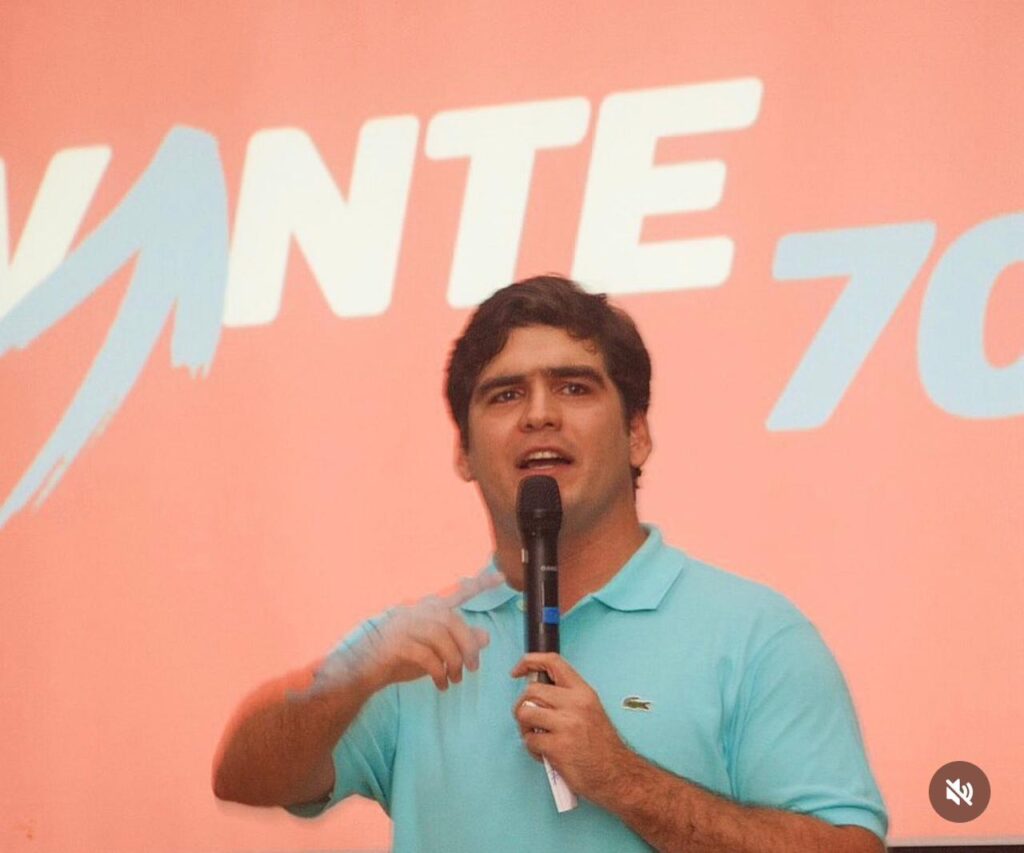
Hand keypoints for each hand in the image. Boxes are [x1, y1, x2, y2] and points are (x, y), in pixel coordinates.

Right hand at [337, 572, 504, 692]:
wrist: (362, 670)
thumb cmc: (400, 658)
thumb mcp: (435, 651)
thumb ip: (458, 642)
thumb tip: (486, 636)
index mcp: (427, 608)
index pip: (457, 593)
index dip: (479, 585)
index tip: (501, 577)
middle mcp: (416, 611)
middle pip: (452, 620)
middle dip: (467, 646)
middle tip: (473, 669)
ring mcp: (404, 625)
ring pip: (440, 637)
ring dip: (453, 662)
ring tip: (454, 680)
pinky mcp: (396, 644)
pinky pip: (426, 656)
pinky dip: (438, 672)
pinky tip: (441, 684)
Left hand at [512, 652, 632, 801]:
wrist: (617, 775)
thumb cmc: (601, 746)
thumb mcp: (590, 710)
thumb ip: (566, 698)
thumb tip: (535, 693)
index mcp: (583, 692)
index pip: (553, 662)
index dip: (530, 662)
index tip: (517, 672)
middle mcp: (575, 704)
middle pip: (531, 691)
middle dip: (522, 706)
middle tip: (528, 720)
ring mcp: (565, 725)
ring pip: (524, 713)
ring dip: (524, 727)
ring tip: (536, 736)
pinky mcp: (557, 747)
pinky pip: (529, 740)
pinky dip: (532, 748)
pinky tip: (545, 754)